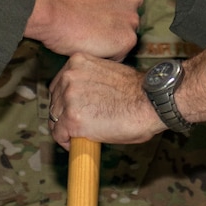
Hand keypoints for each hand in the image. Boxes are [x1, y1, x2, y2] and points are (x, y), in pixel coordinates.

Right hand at [24, 0, 138, 59]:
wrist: (50, 10)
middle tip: (93, 26)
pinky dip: (107, 54)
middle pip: (129, 14)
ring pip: (125, 34)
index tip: (99, 11)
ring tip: (89, 39)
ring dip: (111, 39)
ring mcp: (132, 19)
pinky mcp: (127, 40)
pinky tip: (90, 48)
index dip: (111, 5)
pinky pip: (120, 53)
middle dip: (114, 22)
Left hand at [47, 52, 163, 146]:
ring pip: (55, 118)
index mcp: (77, 62)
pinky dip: (66, 142)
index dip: (65, 100)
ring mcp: (69, 98)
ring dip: (65, 129)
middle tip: (77, 125)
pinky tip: (77, 143)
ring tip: (79, 136)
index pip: (59, 84)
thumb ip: (90, 81)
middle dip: (64, 114)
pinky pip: (59, 134)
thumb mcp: (107, 74)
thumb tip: (85, 97)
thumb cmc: (138, 91)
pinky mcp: (72, 119)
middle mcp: (69, 77)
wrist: (151, 102)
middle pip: (55, 101)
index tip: (73, 110)